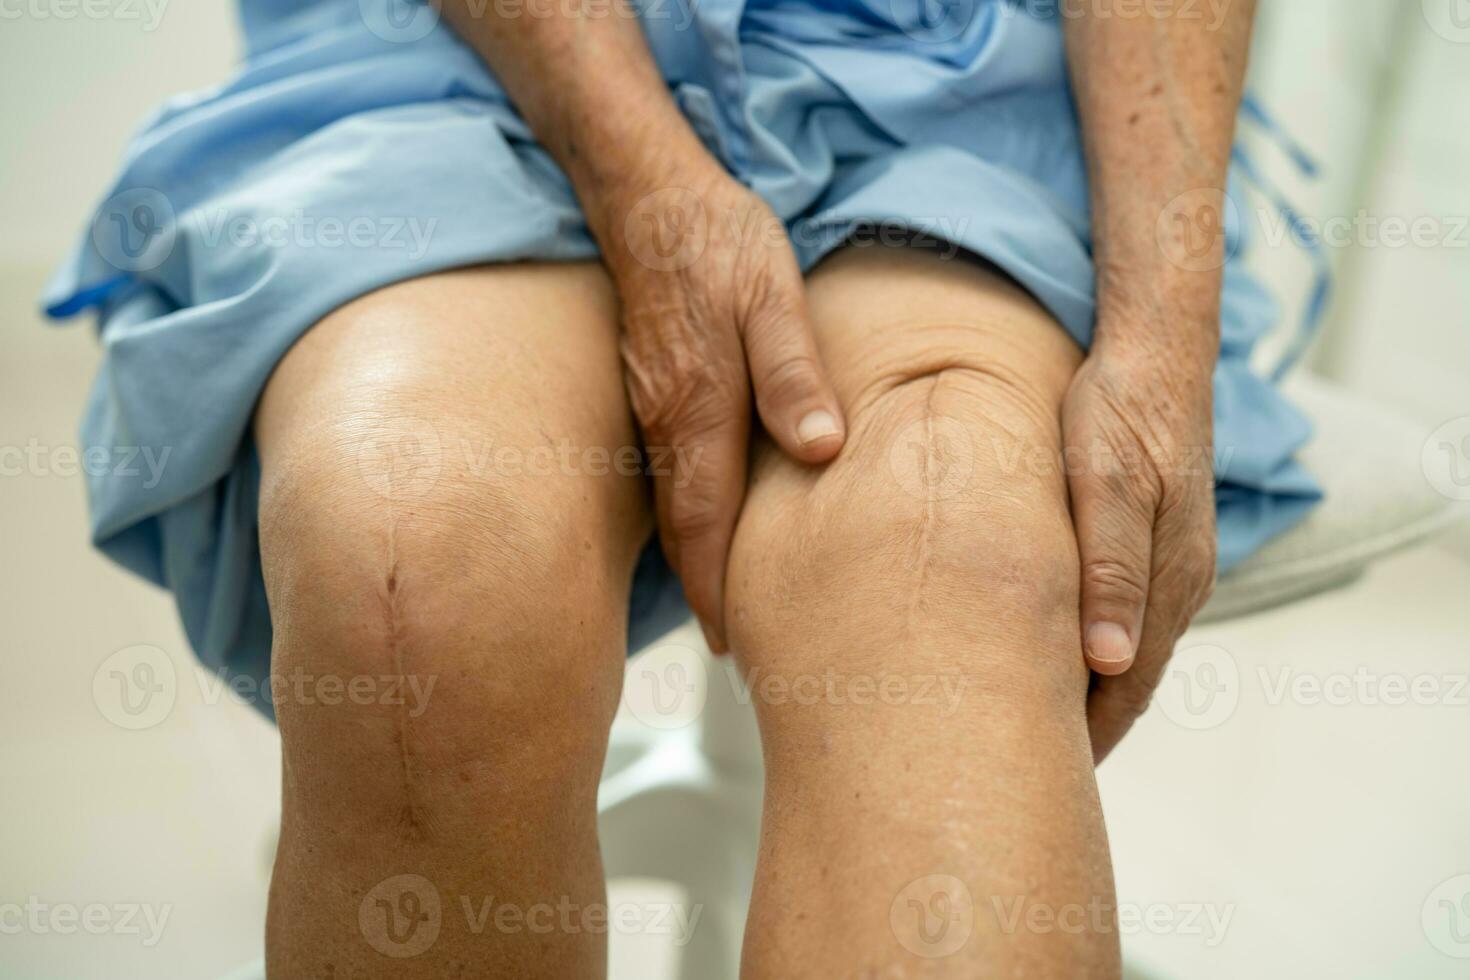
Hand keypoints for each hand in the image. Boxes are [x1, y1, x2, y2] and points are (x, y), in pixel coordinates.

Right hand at [596, 161, 845, 651]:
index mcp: (699, 408)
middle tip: (728, 644)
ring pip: (669, 502)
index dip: (718, 587)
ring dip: (691, 557)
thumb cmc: (720, 241)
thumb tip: (821, 450)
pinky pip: (662, 470)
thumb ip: (794, 373)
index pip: (706, 522)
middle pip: (682, 527)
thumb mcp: (774, 295)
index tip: (729, 642)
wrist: (648, 194)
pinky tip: (700, 523)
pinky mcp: (647, 388)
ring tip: (719, 603)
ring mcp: (648, 406)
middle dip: (703, 590)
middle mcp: (665, 419)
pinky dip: (682, 513)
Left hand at [1062, 333, 1218, 761]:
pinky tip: (1053, 650)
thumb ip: (1110, 569)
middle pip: (1129, 677)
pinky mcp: (1151, 537)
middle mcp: (1177, 579)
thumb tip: (1109, 663)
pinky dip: (1090, 643)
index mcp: (1169, 578)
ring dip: (1086, 687)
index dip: (1088, 736)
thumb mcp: (1110, 483)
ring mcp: (1168, 559)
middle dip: (1084, 725)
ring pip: (1125, 645)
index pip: (1129, 687)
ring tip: (1031, 724)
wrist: (1153, 348)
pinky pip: (1121, 609)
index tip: (1044, 777)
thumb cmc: (1120, 409)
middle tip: (1023, 766)